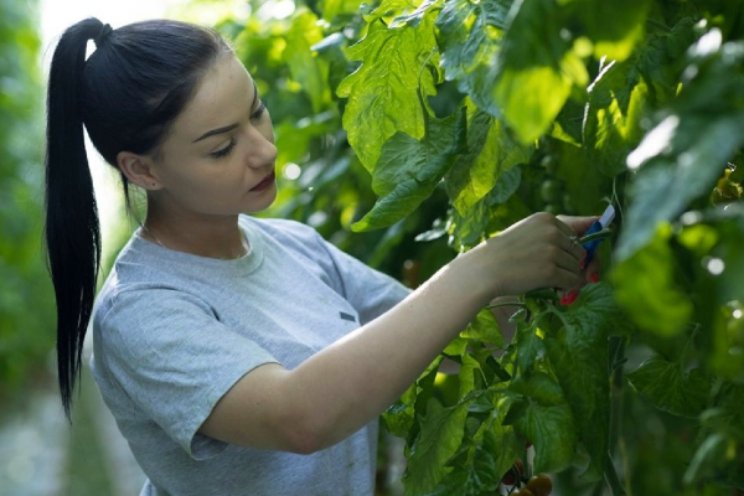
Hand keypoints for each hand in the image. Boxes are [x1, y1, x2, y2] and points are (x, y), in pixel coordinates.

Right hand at [472, 212, 594, 296]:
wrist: (484, 269)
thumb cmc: (503, 252)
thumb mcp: (526, 231)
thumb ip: (551, 231)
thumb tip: (594, 222)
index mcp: (546, 219)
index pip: (574, 235)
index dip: (567, 250)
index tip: (556, 259)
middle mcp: (552, 232)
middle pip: (579, 251)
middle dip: (570, 264)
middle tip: (553, 272)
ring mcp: (552, 251)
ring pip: (577, 268)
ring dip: (567, 276)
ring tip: (548, 280)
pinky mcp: (550, 271)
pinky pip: (573, 281)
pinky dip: (568, 287)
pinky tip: (556, 288)